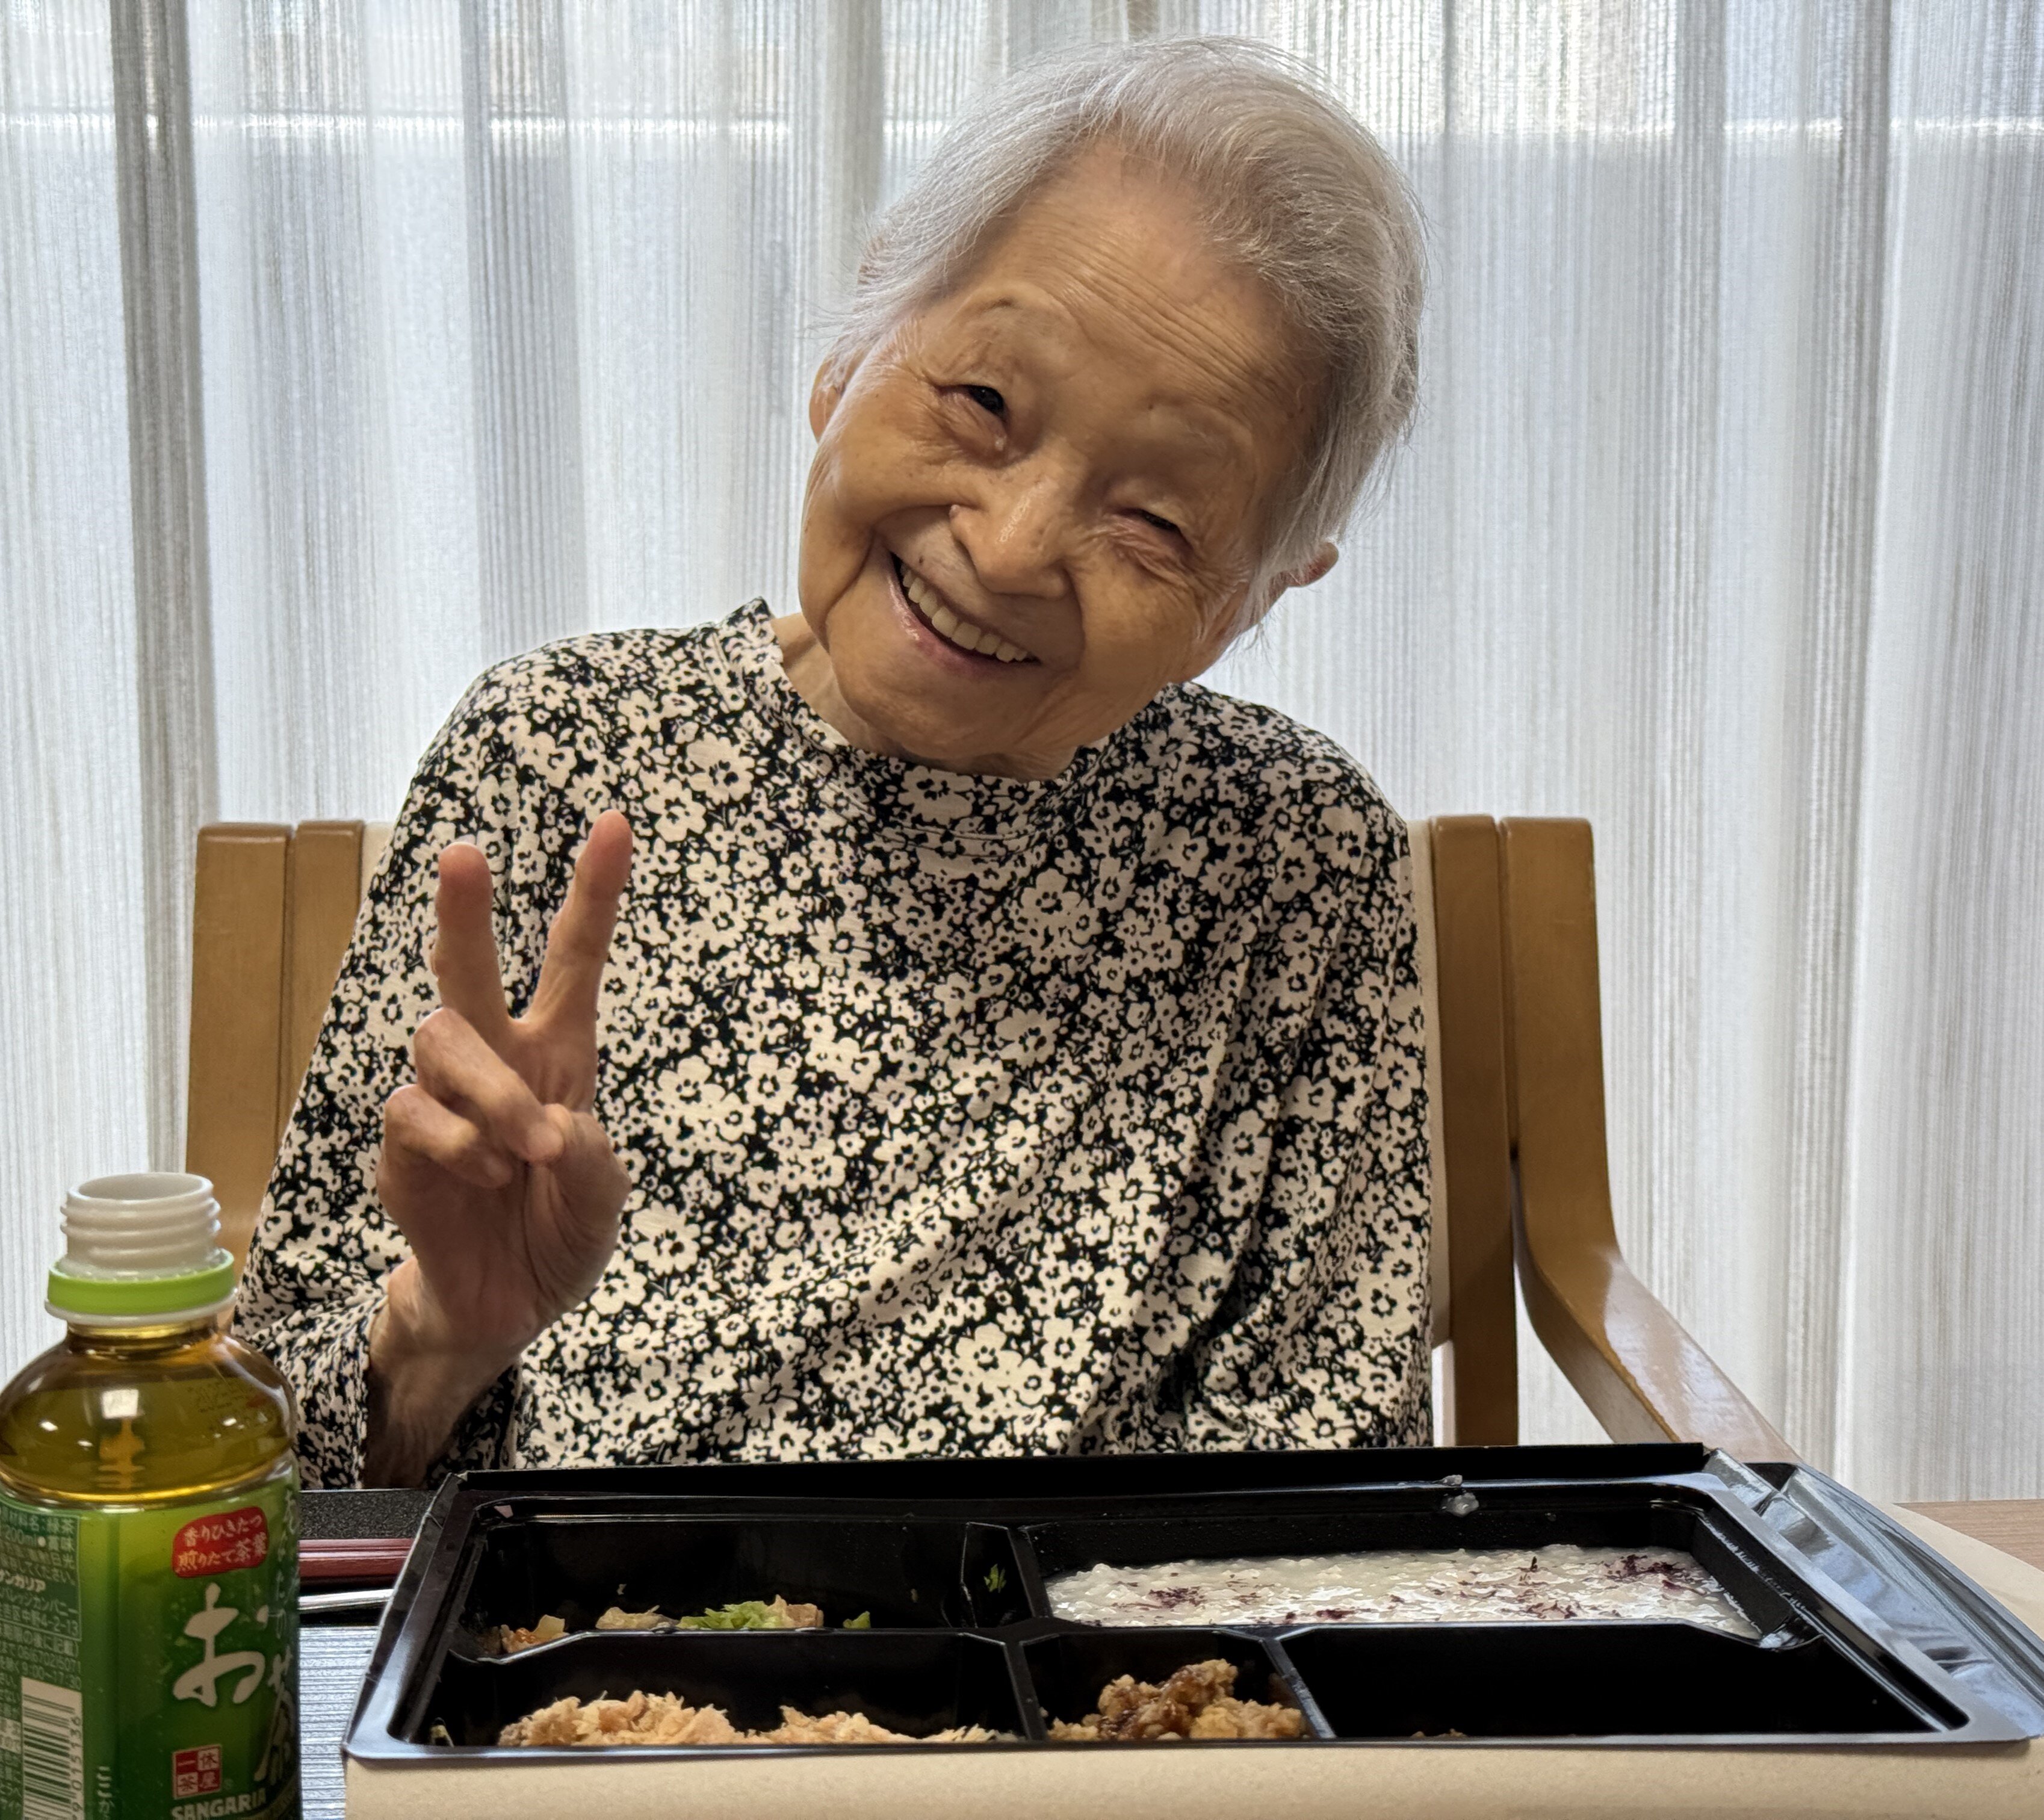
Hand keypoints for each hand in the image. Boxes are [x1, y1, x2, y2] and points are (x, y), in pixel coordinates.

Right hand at [365, 811, 632, 1480]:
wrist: (503, 1311)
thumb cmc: (556, 1238)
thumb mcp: (602, 1204)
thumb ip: (590, 1165)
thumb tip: (551, 1129)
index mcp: (560, 1057)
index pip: (572, 961)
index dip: (593, 894)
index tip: (616, 824)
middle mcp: (497, 1062)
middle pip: (471, 969)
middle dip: (467, 909)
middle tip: (466, 854)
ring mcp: (443, 1100)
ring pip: (443, 1042)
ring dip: (489, 1094)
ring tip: (521, 1153)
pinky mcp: (401, 1146)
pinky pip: (414, 1113)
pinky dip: (457, 1144)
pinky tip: (483, 1175)